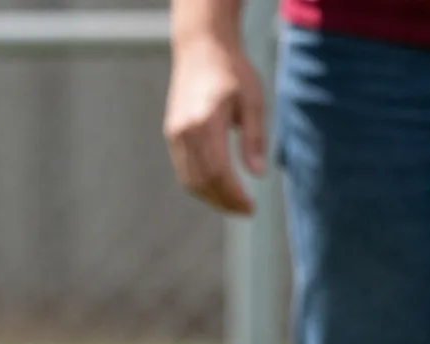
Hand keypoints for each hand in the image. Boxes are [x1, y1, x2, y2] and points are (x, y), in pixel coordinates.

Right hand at [164, 23, 265, 214]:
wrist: (201, 47)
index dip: (234, 195)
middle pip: (202, 181)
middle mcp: (184, 130)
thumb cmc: (232, 70)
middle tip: (246, 211)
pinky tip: (219, 188)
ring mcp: (174, 133)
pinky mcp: (172, 134)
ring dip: (212, 197)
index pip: (218, 172)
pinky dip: (201, 185)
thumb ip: (254, 139)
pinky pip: (184, 170)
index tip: (251, 207)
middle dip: (225, 202)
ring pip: (190, 180)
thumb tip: (257, 174)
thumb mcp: (253, 102)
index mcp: (205, 121)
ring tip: (234, 203)